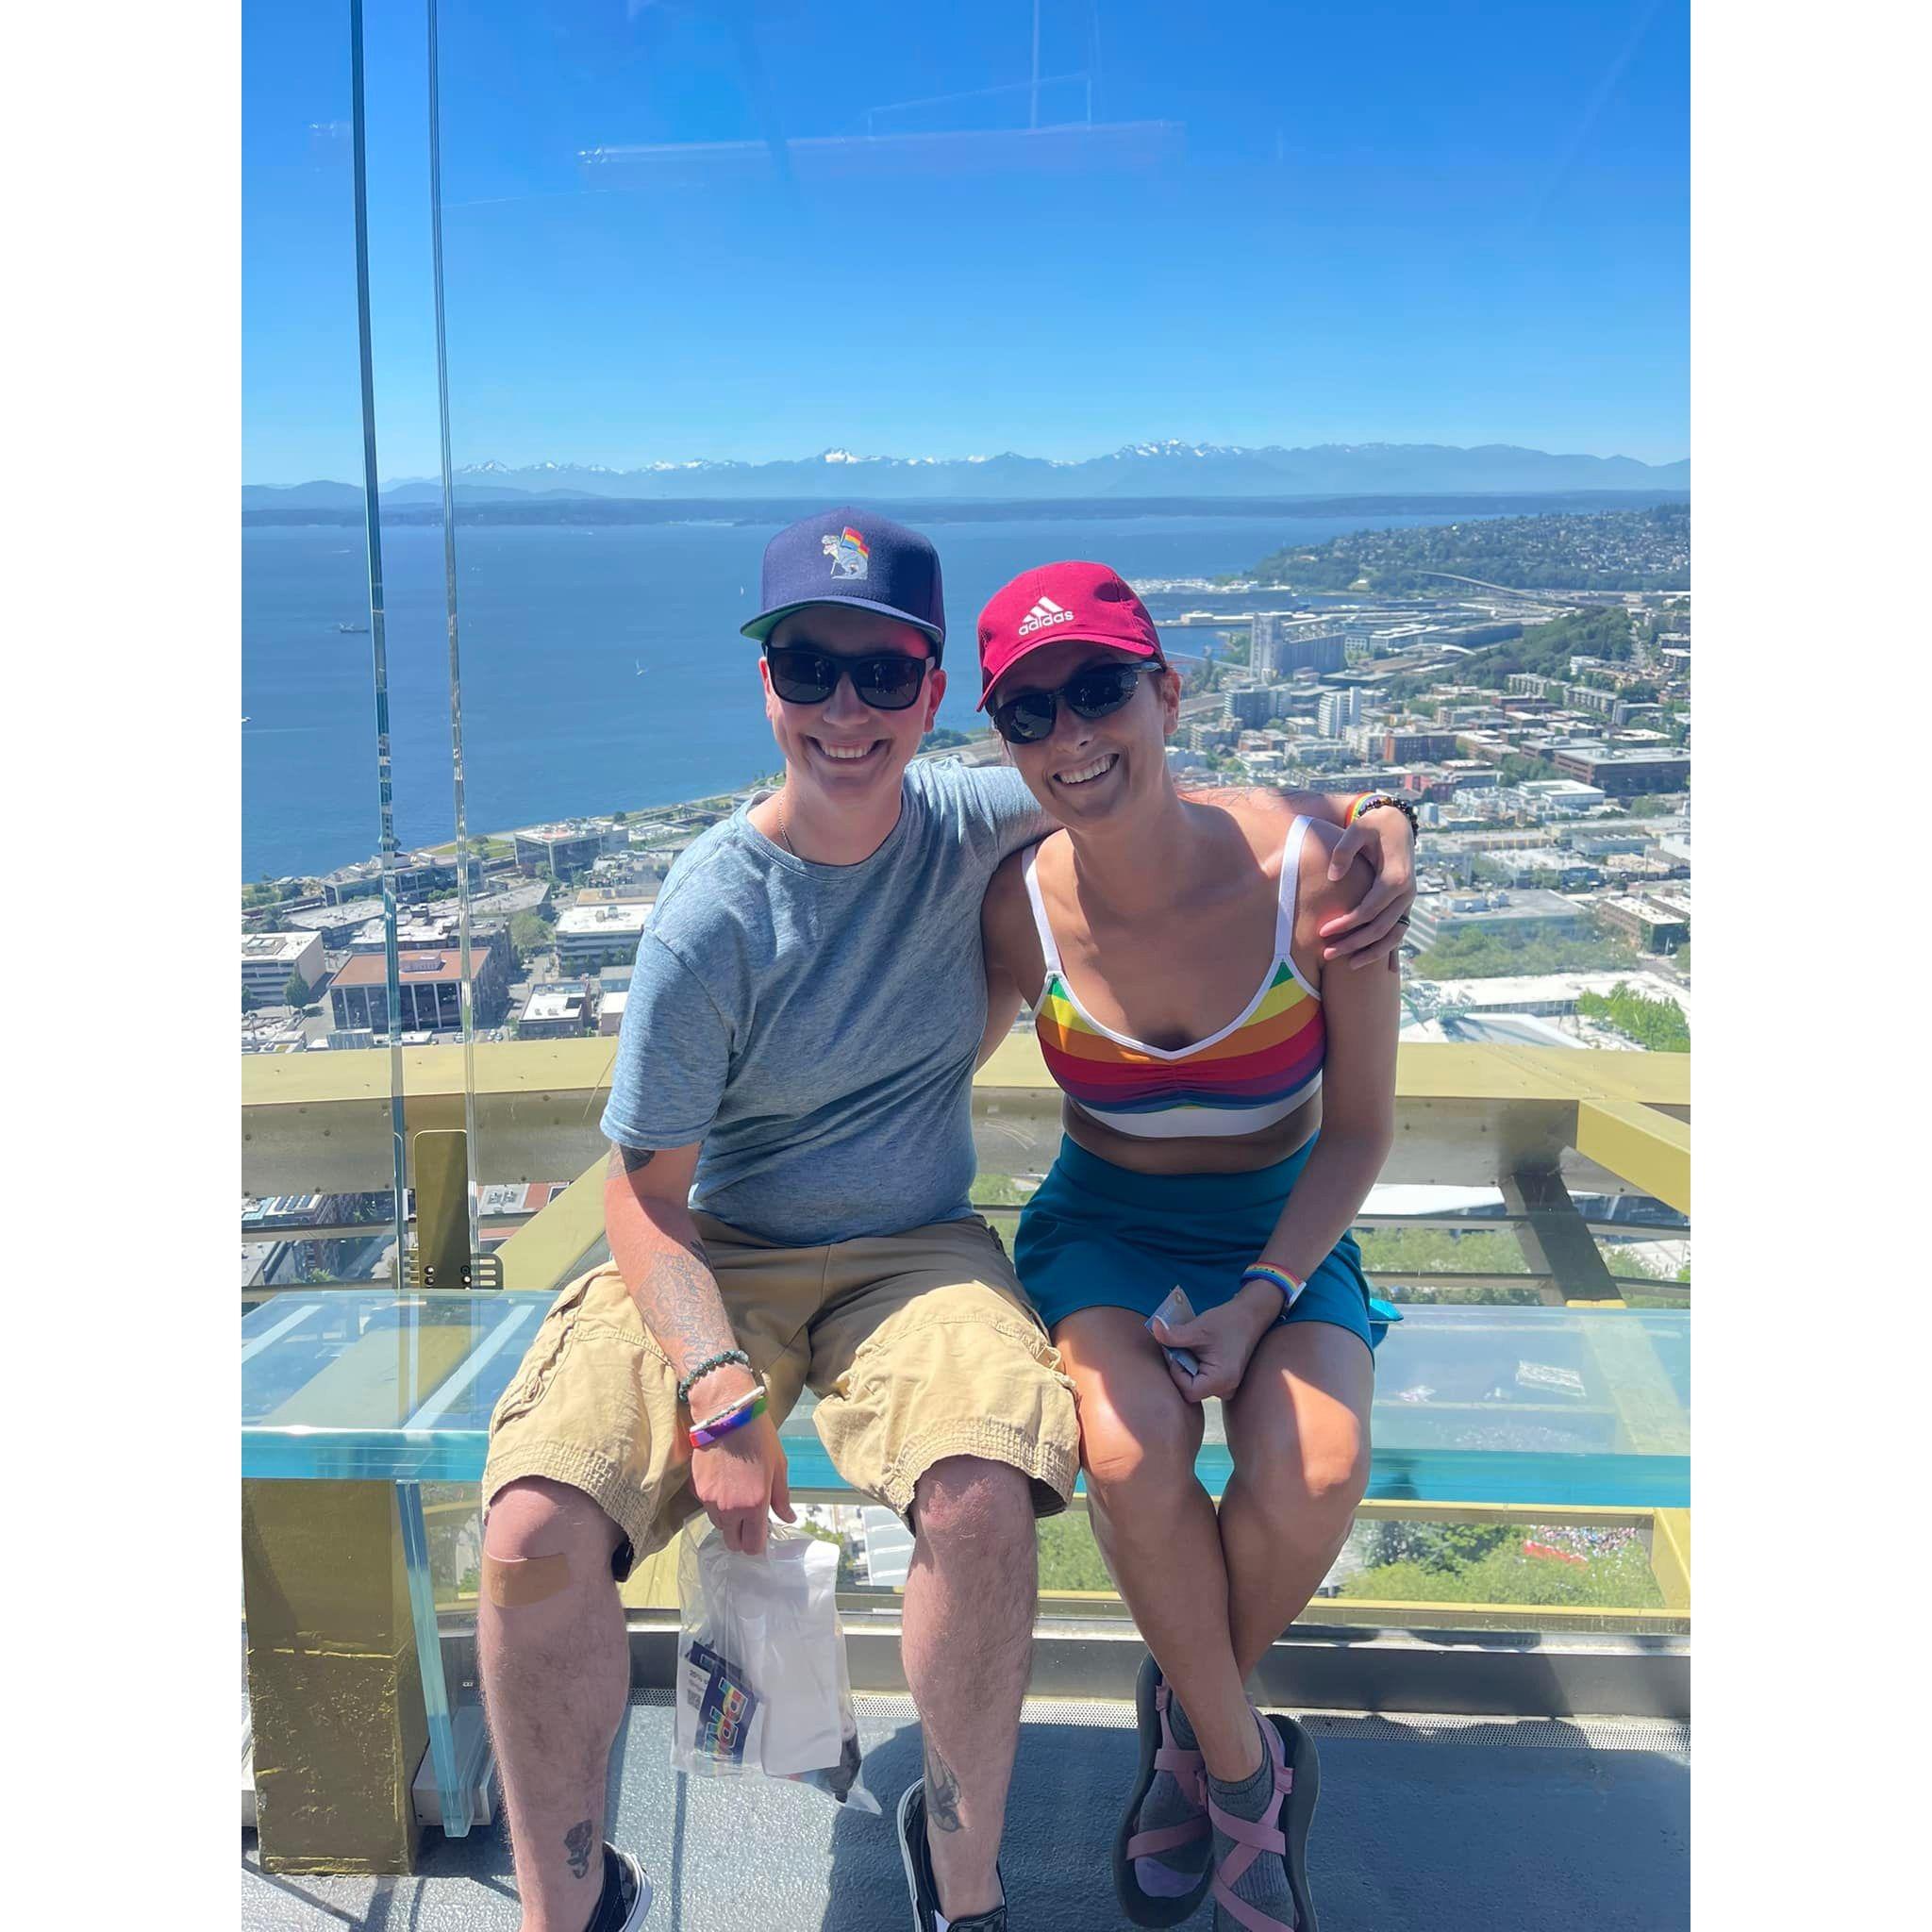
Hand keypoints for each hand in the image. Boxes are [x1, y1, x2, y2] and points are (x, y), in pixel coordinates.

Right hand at [690, 1410, 794, 1554]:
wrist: (726, 1414)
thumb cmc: (759, 1438)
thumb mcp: (779, 1467)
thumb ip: (781, 1498)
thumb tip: (788, 1518)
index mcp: (754, 1506)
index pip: (752, 1546)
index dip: (758, 1542)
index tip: (762, 1531)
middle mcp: (730, 1509)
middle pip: (732, 1542)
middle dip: (742, 1536)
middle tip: (750, 1518)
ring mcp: (710, 1501)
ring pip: (719, 1525)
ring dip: (729, 1520)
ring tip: (737, 1496)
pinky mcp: (697, 1490)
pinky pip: (708, 1508)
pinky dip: (716, 1503)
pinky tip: (725, 1483)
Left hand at [1152, 1286, 1277, 1401]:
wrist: (1250, 1316)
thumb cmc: (1227, 1322)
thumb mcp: (1198, 1328)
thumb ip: (1174, 1334)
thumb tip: (1153, 1328)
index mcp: (1221, 1381)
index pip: (1186, 1391)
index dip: (1176, 1372)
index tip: (1176, 1351)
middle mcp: (1226, 1389)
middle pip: (1190, 1390)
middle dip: (1180, 1369)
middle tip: (1181, 1347)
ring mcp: (1226, 1387)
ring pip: (1195, 1384)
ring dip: (1187, 1367)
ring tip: (1191, 1347)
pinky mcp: (1224, 1380)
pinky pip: (1202, 1380)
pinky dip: (1195, 1366)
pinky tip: (1197, 1351)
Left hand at [1320, 807, 1415, 971]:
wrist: (1397, 823)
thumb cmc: (1373, 827)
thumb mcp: (1357, 830)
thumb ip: (1344, 850)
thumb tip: (1333, 877)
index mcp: (1395, 878)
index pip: (1369, 910)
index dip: (1346, 923)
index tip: (1323, 932)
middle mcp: (1407, 893)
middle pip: (1379, 928)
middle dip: (1353, 943)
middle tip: (1327, 954)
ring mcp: (1408, 901)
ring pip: (1392, 936)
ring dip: (1370, 953)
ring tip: (1347, 965)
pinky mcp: (1405, 905)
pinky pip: (1398, 932)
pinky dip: (1387, 950)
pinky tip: (1376, 966)